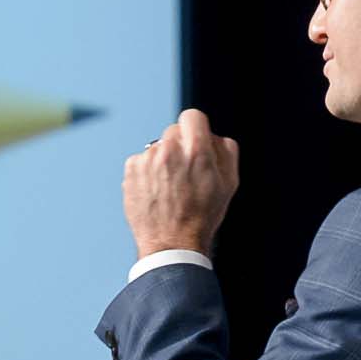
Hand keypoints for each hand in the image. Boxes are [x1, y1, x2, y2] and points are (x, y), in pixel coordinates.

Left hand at [122, 107, 239, 257]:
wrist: (172, 243)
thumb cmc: (203, 214)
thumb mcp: (229, 183)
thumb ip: (226, 150)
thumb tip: (213, 135)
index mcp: (196, 150)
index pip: (193, 116)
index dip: (196, 129)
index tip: (196, 143)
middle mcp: (170, 150)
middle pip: (174, 131)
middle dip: (180, 146)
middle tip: (185, 173)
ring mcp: (147, 159)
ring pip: (158, 147)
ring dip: (163, 160)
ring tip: (169, 188)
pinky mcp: (131, 170)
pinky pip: (142, 160)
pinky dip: (147, 172)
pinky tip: (155, 192)